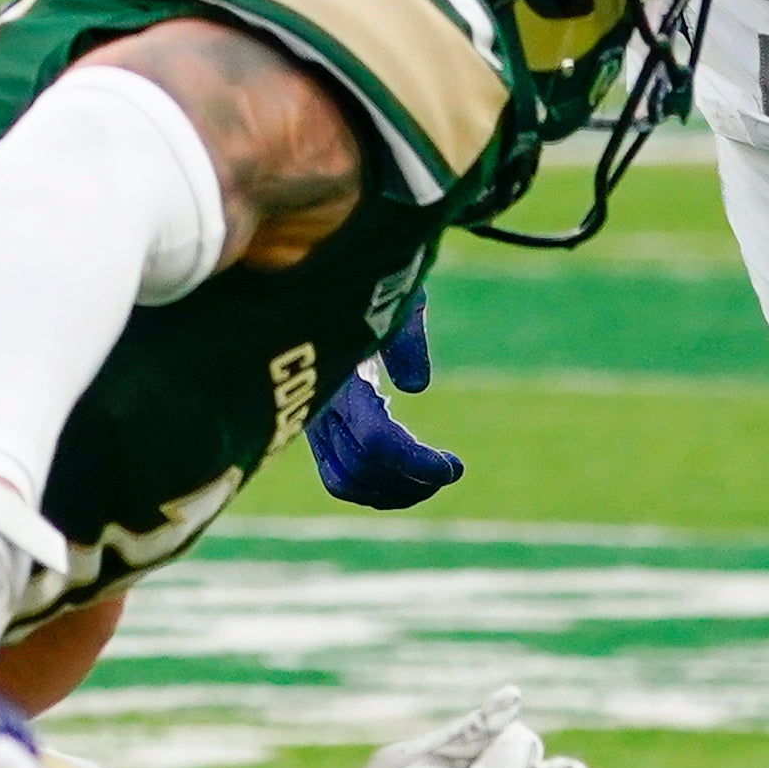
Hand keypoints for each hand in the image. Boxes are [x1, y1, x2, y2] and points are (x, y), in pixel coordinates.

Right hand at [303, 297, 461, 510]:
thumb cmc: (375, 279)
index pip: (377, 442)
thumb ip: (406, 338)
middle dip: (410, 481)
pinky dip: (375, 486)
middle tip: (450, 469)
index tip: (454, 466)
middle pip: (361, 471)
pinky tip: (410, 474)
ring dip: (394, 491)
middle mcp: (320, 402)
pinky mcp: (319, 426)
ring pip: (345, 481)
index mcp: (342, 374)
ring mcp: (314, 418)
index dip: (417, 464)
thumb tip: (416, 387)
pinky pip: (338, 474)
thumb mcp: (398, 298)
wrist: (331, 276)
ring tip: (434, 477)